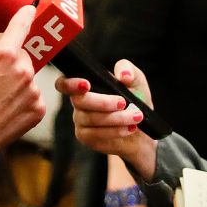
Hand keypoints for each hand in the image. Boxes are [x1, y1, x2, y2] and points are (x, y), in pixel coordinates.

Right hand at [0, 0, 47, 181]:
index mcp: (6, 55)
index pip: (22, 25)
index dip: (26, 14)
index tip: (32, 7)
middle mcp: (25, 71)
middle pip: (21, 56)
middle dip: (8, 61)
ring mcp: (34, 92)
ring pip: (27, 78)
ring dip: (15, 82)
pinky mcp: (38, 111)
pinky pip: (33, 98)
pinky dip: (22, 101)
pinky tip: (4, 108)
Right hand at [56, 59, 155, 179]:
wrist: (142, 128)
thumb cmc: (134, 100)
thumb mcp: (136, 80)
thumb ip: (128, 70)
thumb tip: (123, 76)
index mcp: (85, 85)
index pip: (64, 83)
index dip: (70, 84)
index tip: (87, 85)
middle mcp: (79, 102)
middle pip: (80, 101)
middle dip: (103, 102)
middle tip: (123, 103)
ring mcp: (80, 120)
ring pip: (91, 118)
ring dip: (116, 118)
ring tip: (136, 116)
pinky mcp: (86, 137)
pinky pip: (96, 134)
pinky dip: (115, 130)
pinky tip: (130, 128)